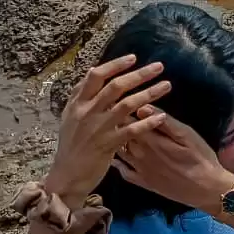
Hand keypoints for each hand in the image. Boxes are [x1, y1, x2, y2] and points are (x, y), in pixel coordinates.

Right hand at [44, 56, 170, 202]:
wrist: (67, 175)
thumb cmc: (71, 144)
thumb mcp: (70, 117)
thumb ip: (82, 96)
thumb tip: (94, 72)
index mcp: (77, 103)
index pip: (95, 76)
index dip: (115, 65)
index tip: (133, 58)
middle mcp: (87, 112)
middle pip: (116, 86)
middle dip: (139, 74)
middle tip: (159, 66)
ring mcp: (98, 128)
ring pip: (126, 105)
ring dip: (149, 94)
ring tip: (167, 86)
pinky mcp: (108, 145)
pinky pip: (131, 130)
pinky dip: (147, 122)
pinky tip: (161, 117)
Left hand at [115, 110, 232, 214]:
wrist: (207, 189)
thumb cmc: (200, 158)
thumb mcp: (187, 135)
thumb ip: (164, 122)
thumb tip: (143, 107)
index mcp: (151, 140)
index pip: (128, 121)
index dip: (121, 110)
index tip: (118, 103)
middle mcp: (140, 155)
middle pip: (121, 135)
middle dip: (117, 124)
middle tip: (114, 115)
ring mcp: (140, 170)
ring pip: (120, 152)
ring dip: (116, 141)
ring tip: (115, 132)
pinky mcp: (143, 183)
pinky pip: (123, 172)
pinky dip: (117, 164)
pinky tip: (117, 158)